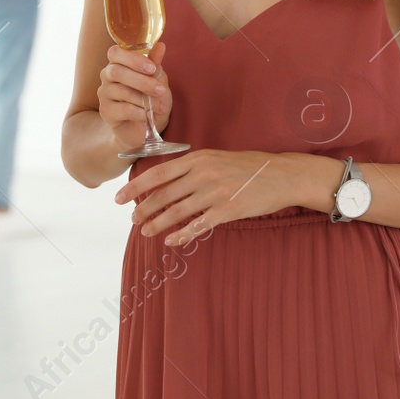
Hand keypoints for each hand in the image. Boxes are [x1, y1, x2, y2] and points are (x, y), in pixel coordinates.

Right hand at [96, 41, 173, 152]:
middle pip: (117, 72)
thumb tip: (161, 45)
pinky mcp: (106, 112)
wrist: (143, 129)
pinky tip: (148, 116)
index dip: (132, 58)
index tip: (151, 68)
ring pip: (121, 91)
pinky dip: (139, 112)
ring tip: (160, 107)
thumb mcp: (157, 81)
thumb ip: (155, 64)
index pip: (115, 53)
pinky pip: (123, 109)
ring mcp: (104, 94)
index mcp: (118, 63)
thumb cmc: (150, 100)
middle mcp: (107, 76)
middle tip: (160, 90)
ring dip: (144, 99)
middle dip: (142, 81)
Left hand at [114, 149, 291, 246]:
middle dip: (143, 209)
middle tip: (132, 220)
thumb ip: (192, 167)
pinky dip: (182, 234)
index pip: (158, 173)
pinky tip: (171, 240)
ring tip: (146, 232)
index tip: (118, 197)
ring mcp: (215, 192)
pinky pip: (198, 225)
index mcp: (198, 158)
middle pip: (163, 194)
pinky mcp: (228, 210)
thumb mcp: (216, 158)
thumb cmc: (248, 167)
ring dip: (158, 223)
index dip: (135, 187)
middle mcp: (203, 173)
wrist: (281, 174)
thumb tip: (165, 181)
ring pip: (177, 211)